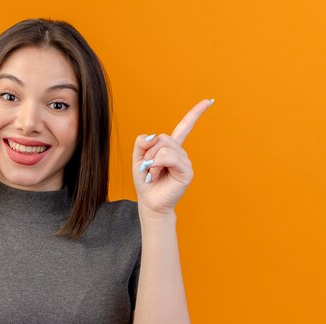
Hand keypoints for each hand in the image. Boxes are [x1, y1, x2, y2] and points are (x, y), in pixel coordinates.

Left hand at [132, 99, 213, 215]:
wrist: (149, 201)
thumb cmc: (144, 180)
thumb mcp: (137, 158)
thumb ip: (142, 143)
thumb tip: (153, 136)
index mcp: (170, 148)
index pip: (184, 127)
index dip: (195, 113)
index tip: (209, 101)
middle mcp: (180, 152)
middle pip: (163, 138)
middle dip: (150, 152)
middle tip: (149, 168)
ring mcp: (185, 161)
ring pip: (165, 148)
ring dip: (152, 161)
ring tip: (153, 174)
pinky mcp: (187, 171)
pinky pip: (169, 158)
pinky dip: (158, 164)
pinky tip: (157, 174)